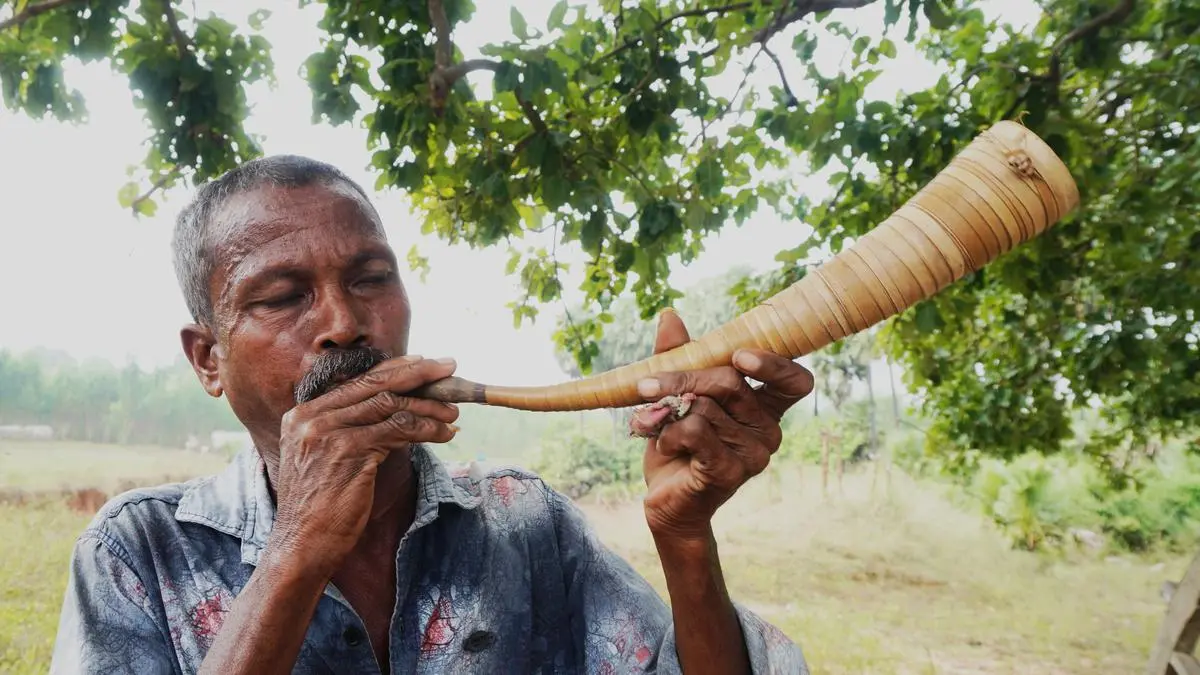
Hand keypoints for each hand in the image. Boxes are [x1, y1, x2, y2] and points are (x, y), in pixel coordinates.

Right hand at [267, 355, 460, 577]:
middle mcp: (312, 418)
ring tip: (453, 413)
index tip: (423, 363)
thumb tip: (391, 407)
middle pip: (375, 384)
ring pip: (391, 405)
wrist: (302, 545)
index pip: (357, 381)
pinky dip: (427, 429)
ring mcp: (329, 433)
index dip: (394, 369)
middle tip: (448, 367)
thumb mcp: (324, 458)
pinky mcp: (350, 452)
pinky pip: (399, 430)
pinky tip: (444, 434)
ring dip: (428, 407)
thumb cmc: (320, 507)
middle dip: (418, 373)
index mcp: (303, 414)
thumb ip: (346, 429)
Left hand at [637, 310, 812, 541]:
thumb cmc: (678, 445)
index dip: (774, 364)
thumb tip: (670, 315)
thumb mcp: (677, 395)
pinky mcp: (730, 473)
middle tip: (646, 385)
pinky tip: (662, 443)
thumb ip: (681, 356)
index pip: (796, 381)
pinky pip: (695, 431)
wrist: (667, 502)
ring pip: (705, 407)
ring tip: (656, 425)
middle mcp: (769, 431)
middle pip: (730, 382)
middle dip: (682, 379)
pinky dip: (669, 432)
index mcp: (765, 408)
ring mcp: (754, 455)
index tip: (739, 356)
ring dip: (668, 411)